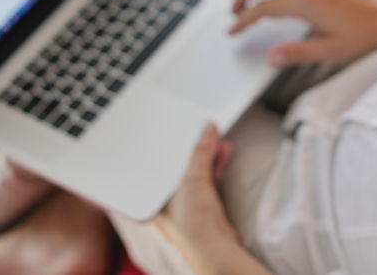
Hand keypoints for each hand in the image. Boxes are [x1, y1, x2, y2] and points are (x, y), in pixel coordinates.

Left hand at [153, 123, 270, 274]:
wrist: (214, 248)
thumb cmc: (191, 223)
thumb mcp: (192, 179)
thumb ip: (201, 152)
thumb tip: (207, 129)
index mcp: (153, 196)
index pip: (157, 163)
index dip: (167, 144)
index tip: (176, 127)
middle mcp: (166, 199)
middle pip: (177, 165)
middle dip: (191, 147)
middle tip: (199, 128)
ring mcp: (186, 203)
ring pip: (195, 170)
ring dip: (207, 154)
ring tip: (215, 136)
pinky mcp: (204, 206)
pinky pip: (208, 178)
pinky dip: (215, 165)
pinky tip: (223, 151)